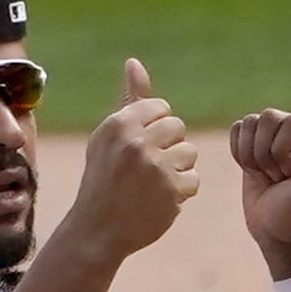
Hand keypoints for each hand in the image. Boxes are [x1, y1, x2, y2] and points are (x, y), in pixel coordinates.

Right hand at [65, 58, 198, 259]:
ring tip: (153, 184)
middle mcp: (137, 141)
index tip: (138, 149)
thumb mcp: (109, 136)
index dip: (155, 129)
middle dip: (168, 147)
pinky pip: (193, 180)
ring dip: (177, 169)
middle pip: (178, 128)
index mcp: (120, 123)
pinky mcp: (172, 192)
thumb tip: (134, 62)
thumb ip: (129, 101)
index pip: (162, 108)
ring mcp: (156, 167)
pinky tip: (159, 200)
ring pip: (190, 153)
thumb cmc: (104, 178)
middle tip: (146, 168)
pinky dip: (181, 192)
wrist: (97, 230)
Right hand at [229, 108, 290, 277]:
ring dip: (251, 155)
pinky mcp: (257, 143)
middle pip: (269, 118)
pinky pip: (237, 129)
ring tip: (267, 176)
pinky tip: (253, 170)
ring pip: (251, 121)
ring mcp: (279, 136)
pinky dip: (239, 152)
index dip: (281, 151)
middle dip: (266, 155)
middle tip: (278, 178)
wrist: (279, 235)